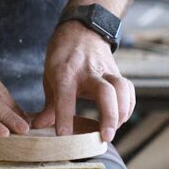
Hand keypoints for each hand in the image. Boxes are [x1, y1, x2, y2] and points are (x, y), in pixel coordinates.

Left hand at [32, 21, 134, 142]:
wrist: (82, 30)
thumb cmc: (63, 57)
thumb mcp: (49, 77)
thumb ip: (49, 105)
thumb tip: (39, 126)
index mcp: (65, 73)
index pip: (65, 97)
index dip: (65, 117)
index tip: (65, 136)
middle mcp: (88, 71)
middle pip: (105, 92)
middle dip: (108, 116)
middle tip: (106, 137)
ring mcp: (105, 70)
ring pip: (121, 89)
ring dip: (122, 112)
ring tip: (114, 130)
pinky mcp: (117, 72)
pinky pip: (128, 89)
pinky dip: (128, 105)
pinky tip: (122, 118)